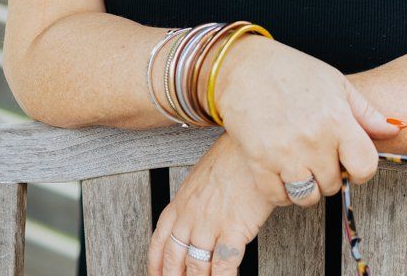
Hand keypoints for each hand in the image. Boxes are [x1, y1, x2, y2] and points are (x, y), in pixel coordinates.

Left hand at [148, 131, 281, 275]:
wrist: (250, 144)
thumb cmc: (232, 156)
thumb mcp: (202, 175)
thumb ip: (193, 197)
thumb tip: (193, 210)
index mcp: (180, 203)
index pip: (159, 241)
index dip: (156, 264)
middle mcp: (190, 217)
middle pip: (174, 258)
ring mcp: (210, 224)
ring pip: (196, 266)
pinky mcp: (233, 228)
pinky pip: (223, 264)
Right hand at [212, 36, 402, 206]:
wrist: (244, 67)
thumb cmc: (291, 71)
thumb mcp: (336, 83)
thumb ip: (366, 112)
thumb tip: (395, 128)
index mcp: (336, 119)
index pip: (365, 166)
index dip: (361, 169)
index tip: (351, 162)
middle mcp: (312, 139)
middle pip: (333, 184)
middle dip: (330, 175)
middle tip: (320, 157)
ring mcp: (284, 153)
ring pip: (307, 197)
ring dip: (307, 187)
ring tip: (302, 166)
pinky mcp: (258, 162)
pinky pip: (277, 197)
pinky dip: (282, 192)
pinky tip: (283, 173)